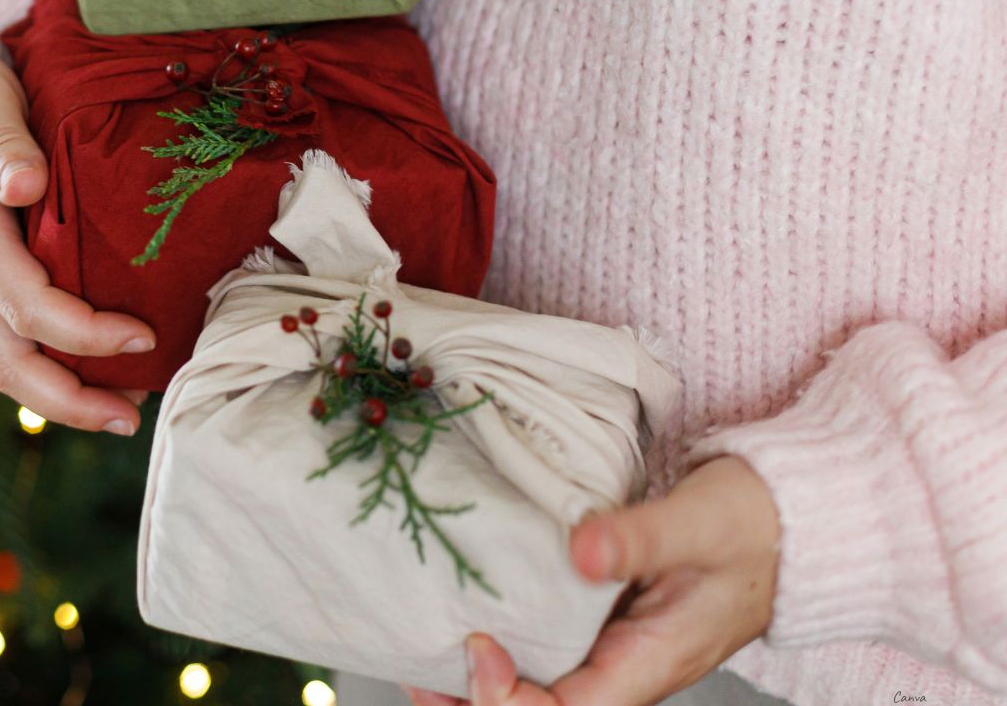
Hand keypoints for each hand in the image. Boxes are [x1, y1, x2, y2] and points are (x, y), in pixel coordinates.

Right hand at [0, 27, 154, 433]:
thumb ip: (0, 137)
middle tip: (134, 417)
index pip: (27, 306)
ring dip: (58, 395)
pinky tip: (84, 367)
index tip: (143, 337)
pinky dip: (41, 365)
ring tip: (121, 407)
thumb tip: (27, 185)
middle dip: (71, 402)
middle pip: (8, 361)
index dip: (86, 335)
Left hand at [406, 455, 779, 705]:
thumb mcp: (700, 521)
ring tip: (423, 656)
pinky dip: (503, 643)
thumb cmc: (754, 523)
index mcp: (651, 661)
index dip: (512, 698)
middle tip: (418, 672)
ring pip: (539, 687)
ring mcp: (613, 647)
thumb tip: (579, 551)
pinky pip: (546, 649)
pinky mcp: (602, 620)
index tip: (477, 644)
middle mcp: (626, 667)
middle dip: (477, 700)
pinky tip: (465, 617)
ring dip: (479, 680)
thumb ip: (640, 538)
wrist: (788, 519)